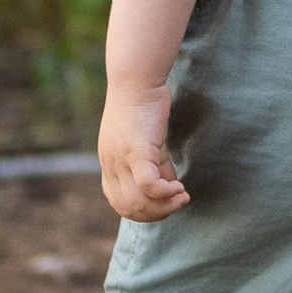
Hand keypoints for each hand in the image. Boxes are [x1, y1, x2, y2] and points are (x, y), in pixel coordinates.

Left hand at [100, 80, 188, 222]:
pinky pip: (148, 184)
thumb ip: (154, 164)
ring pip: (138, 201)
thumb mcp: (146, 141)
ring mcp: (121, 160)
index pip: (120, 204)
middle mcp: (111, 166)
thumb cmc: (143, 105)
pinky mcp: (136, 151)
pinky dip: (165, 193)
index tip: (165, 204)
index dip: (145, 212)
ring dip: (164, 206)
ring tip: (182, 196)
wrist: (136, 78)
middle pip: (129, 208)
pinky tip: (179, 187)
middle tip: (178, 202)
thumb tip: (168, 185)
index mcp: (109, 164)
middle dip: (157, 214)